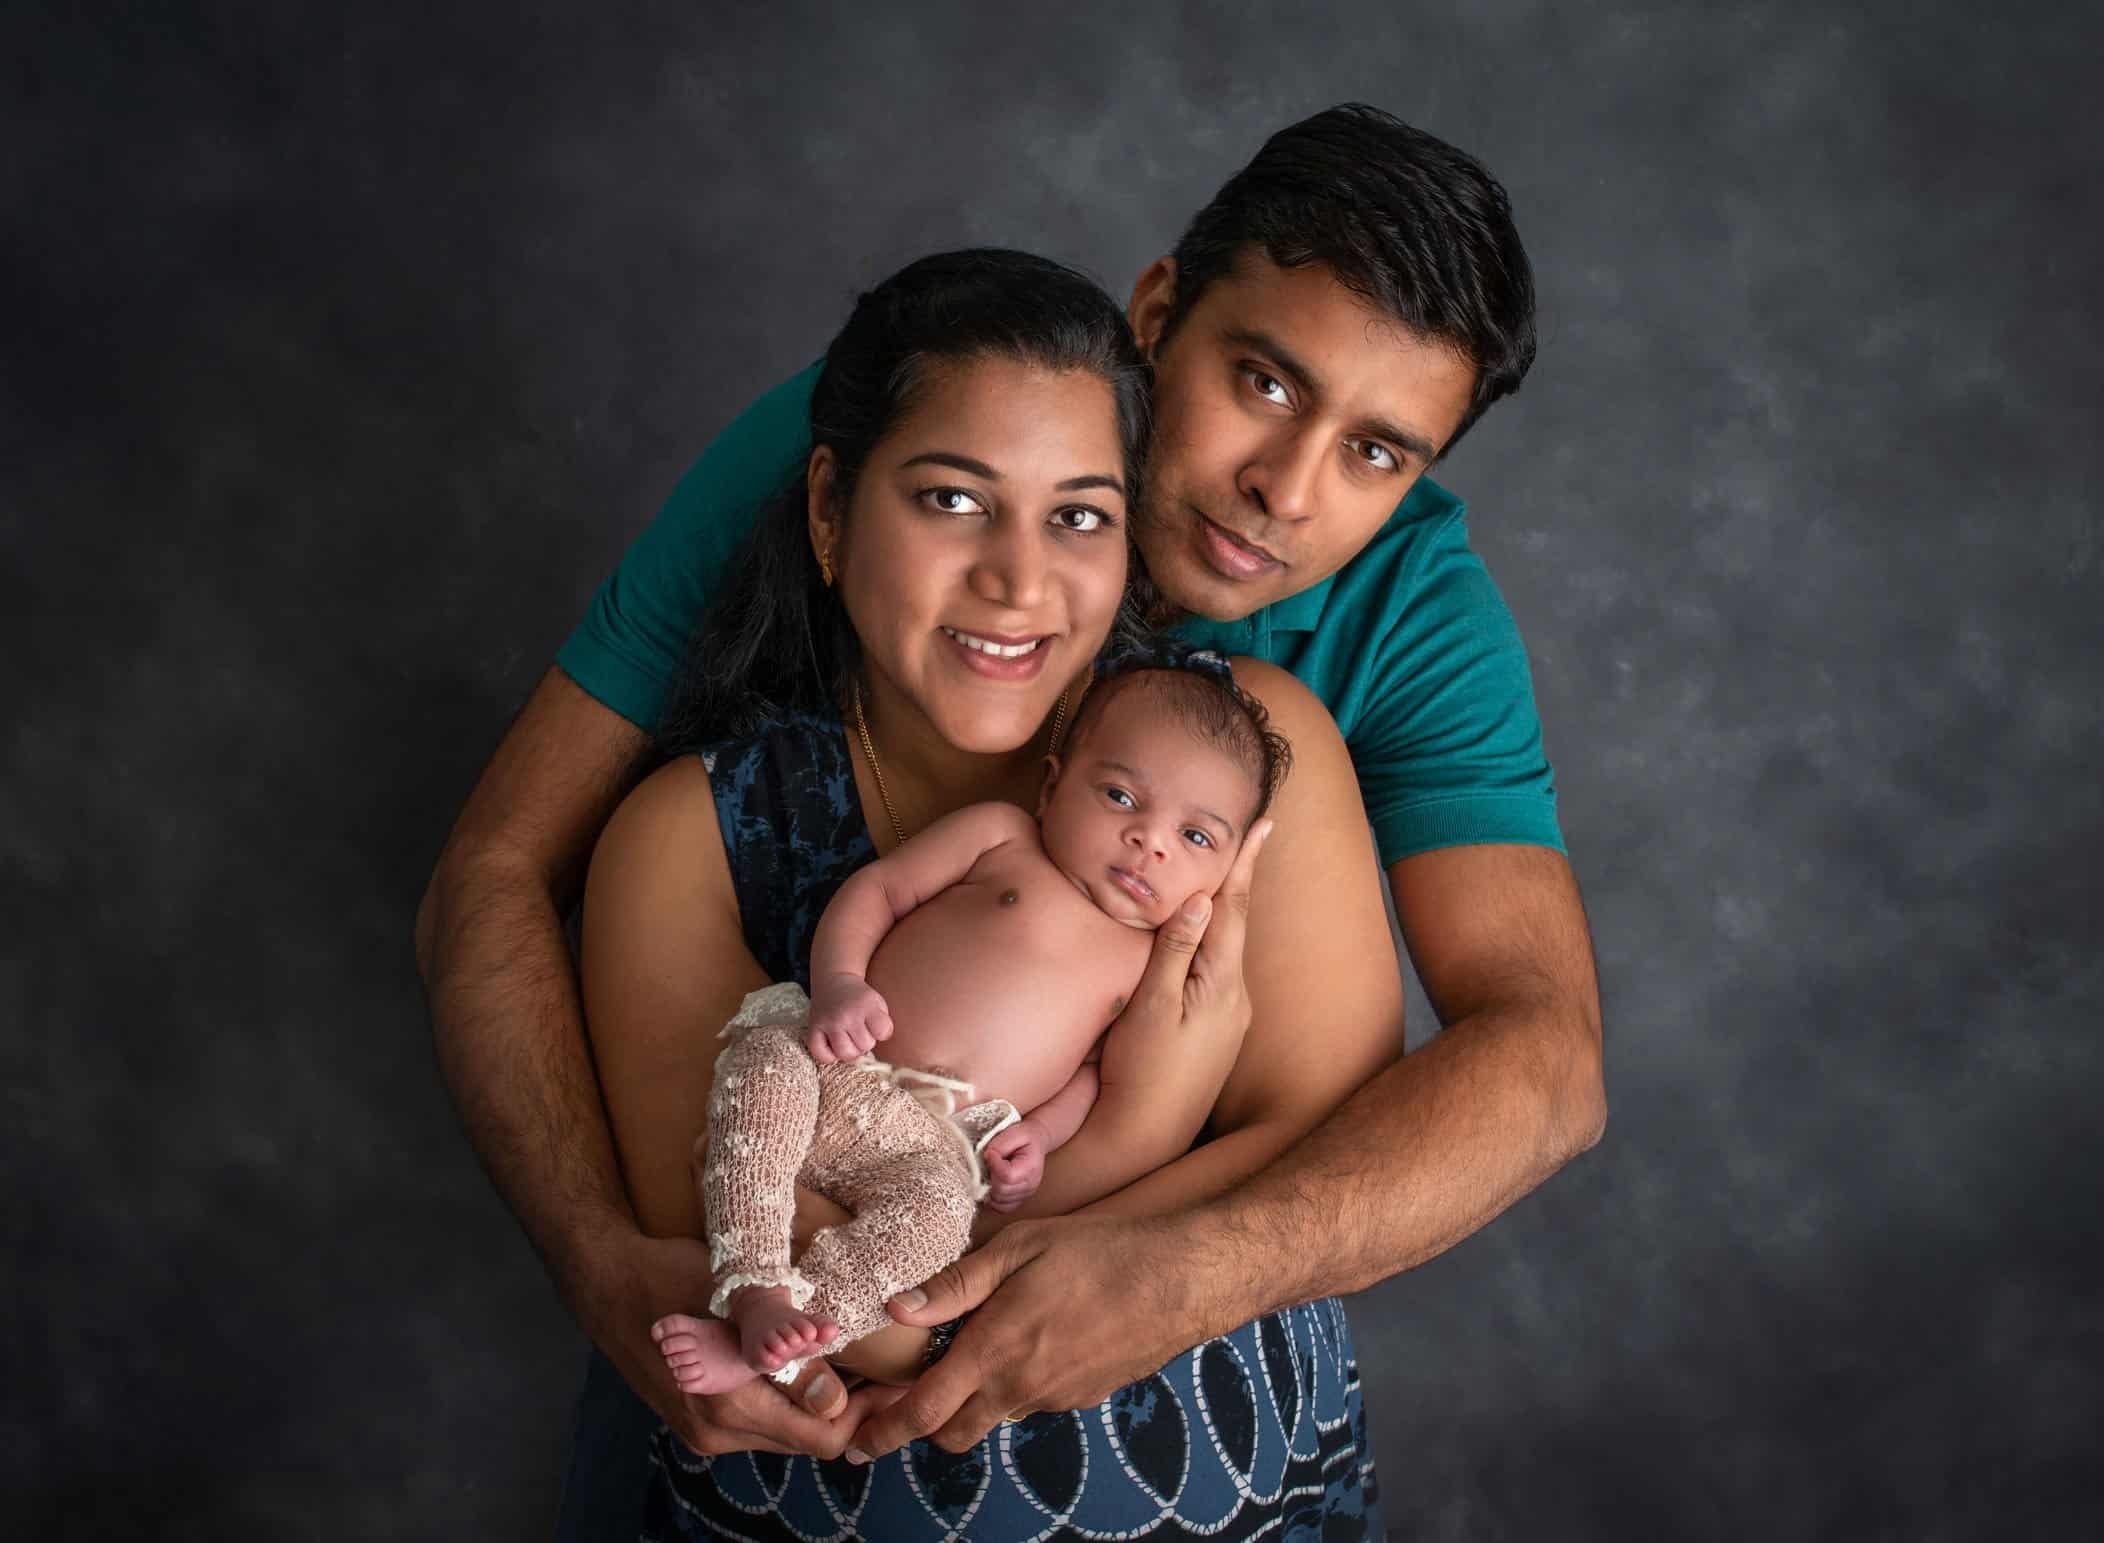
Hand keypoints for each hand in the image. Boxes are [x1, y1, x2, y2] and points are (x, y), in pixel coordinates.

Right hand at [578, 1228, 901, 1457]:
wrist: (607, 1281)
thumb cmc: (673, 1274)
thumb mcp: (737, 1300)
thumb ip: (786, 1352)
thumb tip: (834, 1398)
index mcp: (726, 1405)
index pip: (820, 1435)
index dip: (869, 1411)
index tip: (901, 1379)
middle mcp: (716, 1431)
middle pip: (808, 1441)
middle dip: (853, 1410)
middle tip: (891, 1370)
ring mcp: (705, 1431)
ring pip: (786, 1434)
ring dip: (822, 1406)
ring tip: (859, 1364)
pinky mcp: (699, 1419)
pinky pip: (762, 1423)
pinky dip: (792, 1401)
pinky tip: (810, 1366)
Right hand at [806, 973, 892, 1063]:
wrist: (834, 982)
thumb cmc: (859, 999)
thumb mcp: (878, 1003)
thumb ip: (882, 1025)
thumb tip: (871, 1054)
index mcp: (865, 1005)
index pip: (883, 1032)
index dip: (882, 1032)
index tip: (876, 1025)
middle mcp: (846, 1015)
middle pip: (864, 1046)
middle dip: (865, 1041)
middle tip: (860, 1031)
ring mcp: (828, 1023)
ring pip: (845, 1054)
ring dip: (850, 1050)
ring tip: (849, 1039)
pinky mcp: (813, 1029)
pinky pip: (821, 1055)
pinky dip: (829, 1056)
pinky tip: (834, 1046)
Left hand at [846, 1216, 1207, 1459]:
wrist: (1181, 1280)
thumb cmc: (1097, 1251)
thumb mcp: (1019, 1249)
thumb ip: (956, 1284)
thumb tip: (897, 1307)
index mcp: (995, 1351)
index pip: (924, 1412)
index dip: (885, 1432)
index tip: (857, 1443)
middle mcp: (1020, 1387)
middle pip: (952, 1433)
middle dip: (921, 1426)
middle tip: (899, 1401)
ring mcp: (1054, 1398)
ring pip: (993, 1416)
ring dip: (970, 1402)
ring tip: (968, 1357)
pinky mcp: (1083, 1397)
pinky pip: (1032, 1401)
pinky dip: (1014, 1386)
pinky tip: (1028, 1342)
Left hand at [981, 1121, 1042, 1210]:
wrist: (1036, 1142)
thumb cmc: (1025, 1137)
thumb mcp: (1014, 1132)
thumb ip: (999, 1145)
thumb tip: (987, 1158)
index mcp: (1031, 1168)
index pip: (1007, 1176)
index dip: (994, 1166)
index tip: (990, 1153)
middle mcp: (1030, 1185)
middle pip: (1001, 1190)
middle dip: (990, 1176)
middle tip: (990, 1163)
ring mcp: (1025, 1195)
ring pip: (999, 1201)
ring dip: (989, 1188)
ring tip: (991, 1172)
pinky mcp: (1019, 1200)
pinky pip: (1002, 1208)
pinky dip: (993, 1199)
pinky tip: (992, 1185)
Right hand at [1098, 819, 1272, 1101]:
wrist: (1146, 1137)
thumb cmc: (1142, 1071)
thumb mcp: (1151, 1005)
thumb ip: (1175, 950)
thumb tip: (1199, 898)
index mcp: (1221, 983)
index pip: (1233, 909)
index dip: (1244, 864)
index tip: (1265, 824)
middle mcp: (1235, 997)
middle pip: (1233, 924)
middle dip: (1236, 880)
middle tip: (1248, 834)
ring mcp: (1228, 1018)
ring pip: (1224, 948)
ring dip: (1222, 911)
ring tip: (1220, 875)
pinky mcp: (1215, 1033)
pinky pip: (1214, 971)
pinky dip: (1208, 943)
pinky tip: (1197, 937)